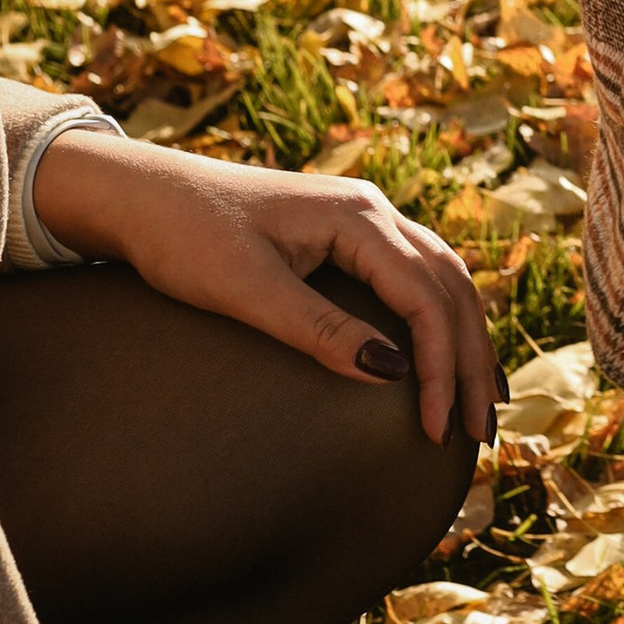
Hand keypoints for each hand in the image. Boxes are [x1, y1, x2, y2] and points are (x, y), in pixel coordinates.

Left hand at [29, 130, 499, 445]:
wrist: (142, 195)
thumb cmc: (185, 237)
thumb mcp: (247, 290)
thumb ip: (319, 329)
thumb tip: (391, 373)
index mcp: (357, 217)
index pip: (425, 297)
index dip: (441, 366)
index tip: (435, 429)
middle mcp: (374, 211)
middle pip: (451, 286)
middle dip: (473, 358)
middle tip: (481, 428)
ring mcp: (364, 218)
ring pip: (443, 278)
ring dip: (466, 338)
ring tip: (481, 398)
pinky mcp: (347, 234)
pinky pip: (417, 275)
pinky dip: (442, 316)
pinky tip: (445, 349)